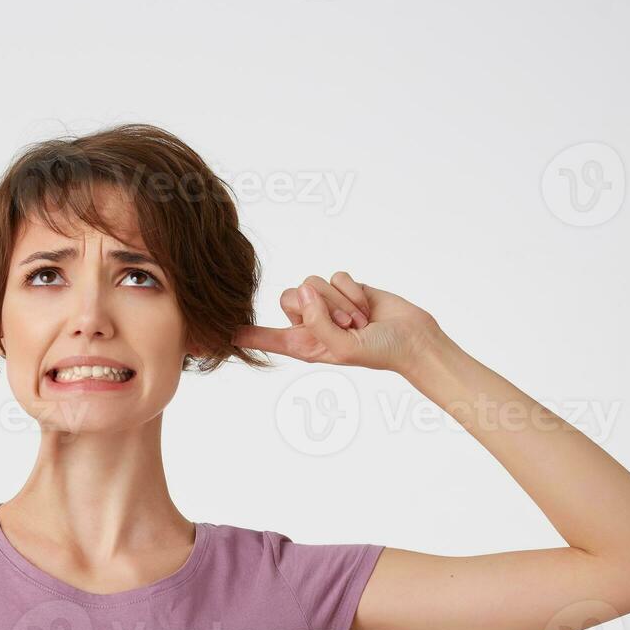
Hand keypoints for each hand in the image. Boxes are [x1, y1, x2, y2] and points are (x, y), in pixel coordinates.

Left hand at [234, 272, 439, 373]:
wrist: (412, 339)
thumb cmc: (379, 352)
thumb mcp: (342, 348)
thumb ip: (318, 323)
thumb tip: (304, 290)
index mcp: (302, 344)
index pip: (265, 337)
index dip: (242, 333)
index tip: (217, 332)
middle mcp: (310, 322)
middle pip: (289, 297)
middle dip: (320, 308)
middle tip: (346, 326)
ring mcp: (326, 303)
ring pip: (314, 283)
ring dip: (342, 302)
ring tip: (360, 321)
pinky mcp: (344, 287)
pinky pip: (338, 276)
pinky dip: (354, 292)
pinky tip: (368, 307)